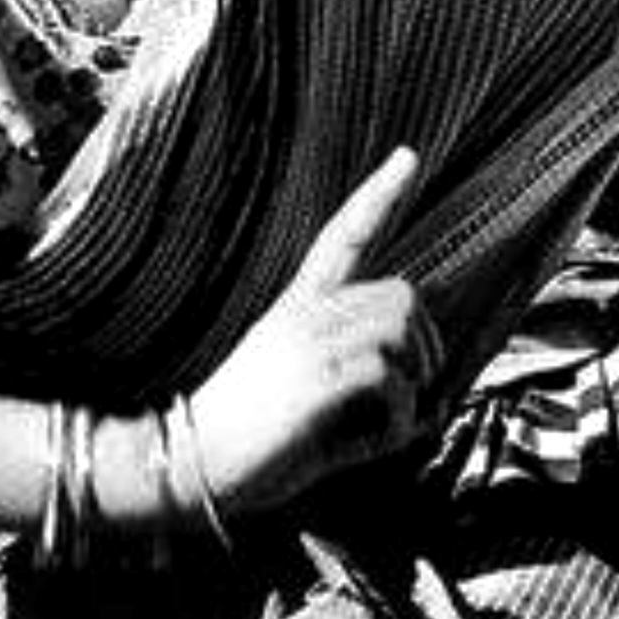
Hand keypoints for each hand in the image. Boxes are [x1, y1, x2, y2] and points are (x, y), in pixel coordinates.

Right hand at [189, 148, 442, 515]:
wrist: (186, 464)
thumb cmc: (252, 438)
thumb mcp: (306, 393)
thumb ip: (359, 383)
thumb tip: (431, 402)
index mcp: (298, 306)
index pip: (343, 236)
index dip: (377, 195)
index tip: (409, 154)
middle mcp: (305, 314)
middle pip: (400, 294)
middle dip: (427, 340)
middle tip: (420, 383)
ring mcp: (309, 344)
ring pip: (398, 328)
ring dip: (415, 377)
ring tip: (397, 414)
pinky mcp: (315, 382)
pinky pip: (388, 379)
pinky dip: (401, 416)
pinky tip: (382, 438)